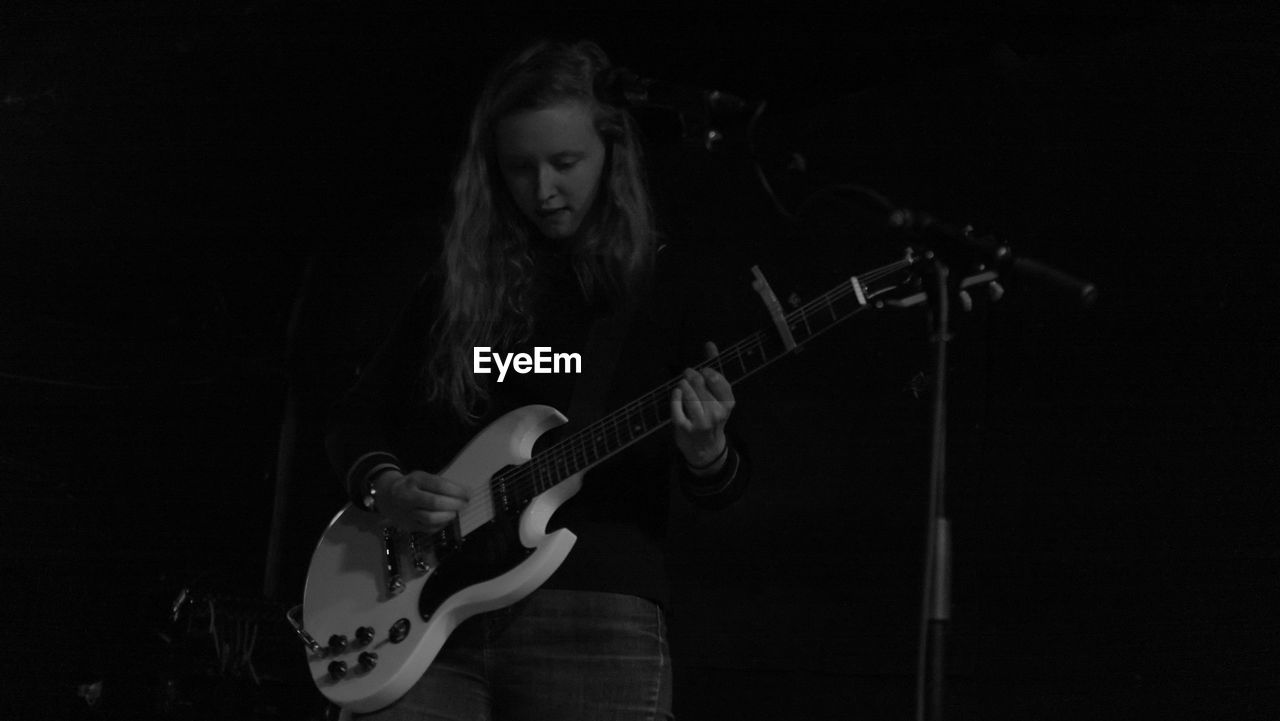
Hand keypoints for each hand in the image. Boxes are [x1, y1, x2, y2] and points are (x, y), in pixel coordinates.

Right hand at [372, 468, 469, 534]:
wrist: (387, 496)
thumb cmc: (412, 486)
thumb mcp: (423, 478)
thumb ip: (440, 484)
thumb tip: (465, 492)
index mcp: (414, 480)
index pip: (439, 485)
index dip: (457, 491)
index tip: (468, 493)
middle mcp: (408, 496)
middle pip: (435, 503)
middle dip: (454, 504)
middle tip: (464, 504)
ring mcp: (407, 512)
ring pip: (430, 518)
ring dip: (448, 516)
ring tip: (455, 512)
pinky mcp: (408, 526)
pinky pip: (428, 528)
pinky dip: (441, 524)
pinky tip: (446, 519)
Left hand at [671, 341, 735, 472]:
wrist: (706, 448)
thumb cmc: (712, 416)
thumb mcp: (718, 396)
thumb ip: (714, 369)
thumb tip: (709, 344)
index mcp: (728, 403)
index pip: (718, 380)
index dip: (707, 372)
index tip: (703, 371)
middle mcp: (716, 413)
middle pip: (701, 385)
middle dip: (692, 375)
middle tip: (687, 373)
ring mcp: (701, 422)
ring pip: (689, 396)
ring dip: (683, 385)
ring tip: (682, 383)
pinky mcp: (685, 428)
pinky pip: (677, 408)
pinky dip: (675, 397)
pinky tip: (676, 393)